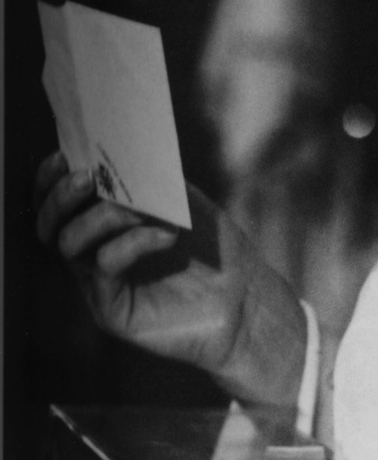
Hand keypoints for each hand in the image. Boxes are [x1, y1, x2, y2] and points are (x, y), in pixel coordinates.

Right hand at [34, 150, 306, 406]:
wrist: (246, 298)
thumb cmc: (214, 247)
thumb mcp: (178, 199)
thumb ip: (143, 177)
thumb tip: (113, 147)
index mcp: (102, 229)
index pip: (57, 205)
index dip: (49, 181)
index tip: (62, 156)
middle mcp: (92, 257)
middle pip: (48, 226)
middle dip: (61, 196)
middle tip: (87, 178)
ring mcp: (98, 286)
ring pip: (68, 244)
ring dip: (101, 216)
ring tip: (141, 209)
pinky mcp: (111, 311)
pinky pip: (103, 266)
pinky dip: (132, 241)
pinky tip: (166, 235)